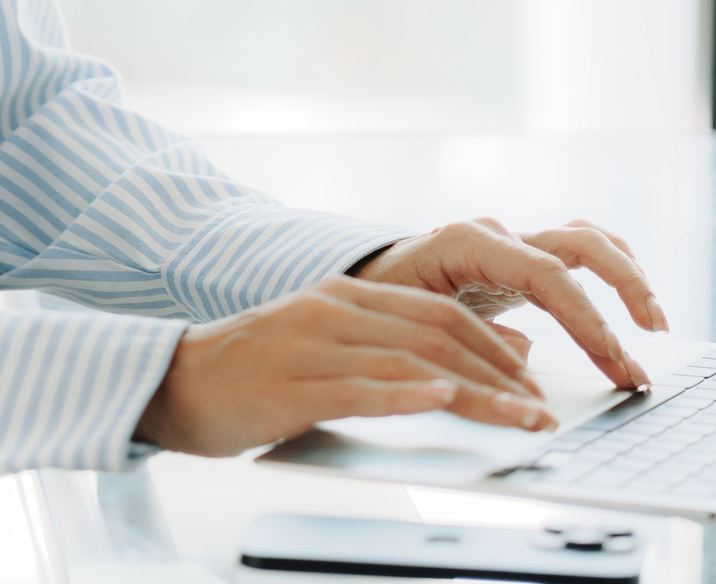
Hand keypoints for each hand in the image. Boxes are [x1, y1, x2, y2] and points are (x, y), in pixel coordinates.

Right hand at [133, 276, 559, 457]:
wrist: (171, 383)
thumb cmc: (252, 373)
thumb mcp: (323, 347)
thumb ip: (388, 348)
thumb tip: (471, 367)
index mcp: (343, 295)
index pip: (437, 313)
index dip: (494, 346)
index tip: (535, 382)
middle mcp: (332, 311)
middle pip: (436, 335)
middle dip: (500, 376)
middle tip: (544, 410)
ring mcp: (310, 345)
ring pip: (412, 363)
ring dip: (477, 394)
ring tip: (521, 420)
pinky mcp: (290, 386)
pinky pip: (360, 388)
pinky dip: (407, 394)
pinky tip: (442, 399)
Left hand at [352, 217, 665, 389]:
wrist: (367, 282)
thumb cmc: (384, 301)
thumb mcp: (414, 322)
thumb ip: (467, 336)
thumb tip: (526, 357)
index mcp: (468, 242)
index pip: (545, 274)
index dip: (584, 315)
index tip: (613, 354)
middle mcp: (498, 235)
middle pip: (578, 244)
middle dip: (622, 288)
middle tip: (652, 337)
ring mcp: (513, 243)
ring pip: (587, 242)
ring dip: (628, 278)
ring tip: (656, 326)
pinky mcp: (524, 261)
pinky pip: (580, 255)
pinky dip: (613, 274)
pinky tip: (634, 308)